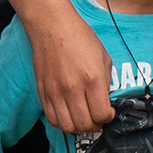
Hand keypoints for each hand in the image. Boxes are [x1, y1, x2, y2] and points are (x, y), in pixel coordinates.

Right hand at [28, 3, 116, 134]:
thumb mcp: (103, 57)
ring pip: (67, 126)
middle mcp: (73, 88)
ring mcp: (55, 92)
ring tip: (83, 118)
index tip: (108, 112)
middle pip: (85, 124)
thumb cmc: (79, 37)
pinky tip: (68, 114)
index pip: (102, 114)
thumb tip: (105, 102)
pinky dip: (62, 122)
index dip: (108, 117)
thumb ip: (105, 82)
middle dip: (95, 125)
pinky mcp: (43, 92)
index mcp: (92, 79)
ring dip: (78, 127)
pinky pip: (52, 118)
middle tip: (97, 118)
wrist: (52, 26)